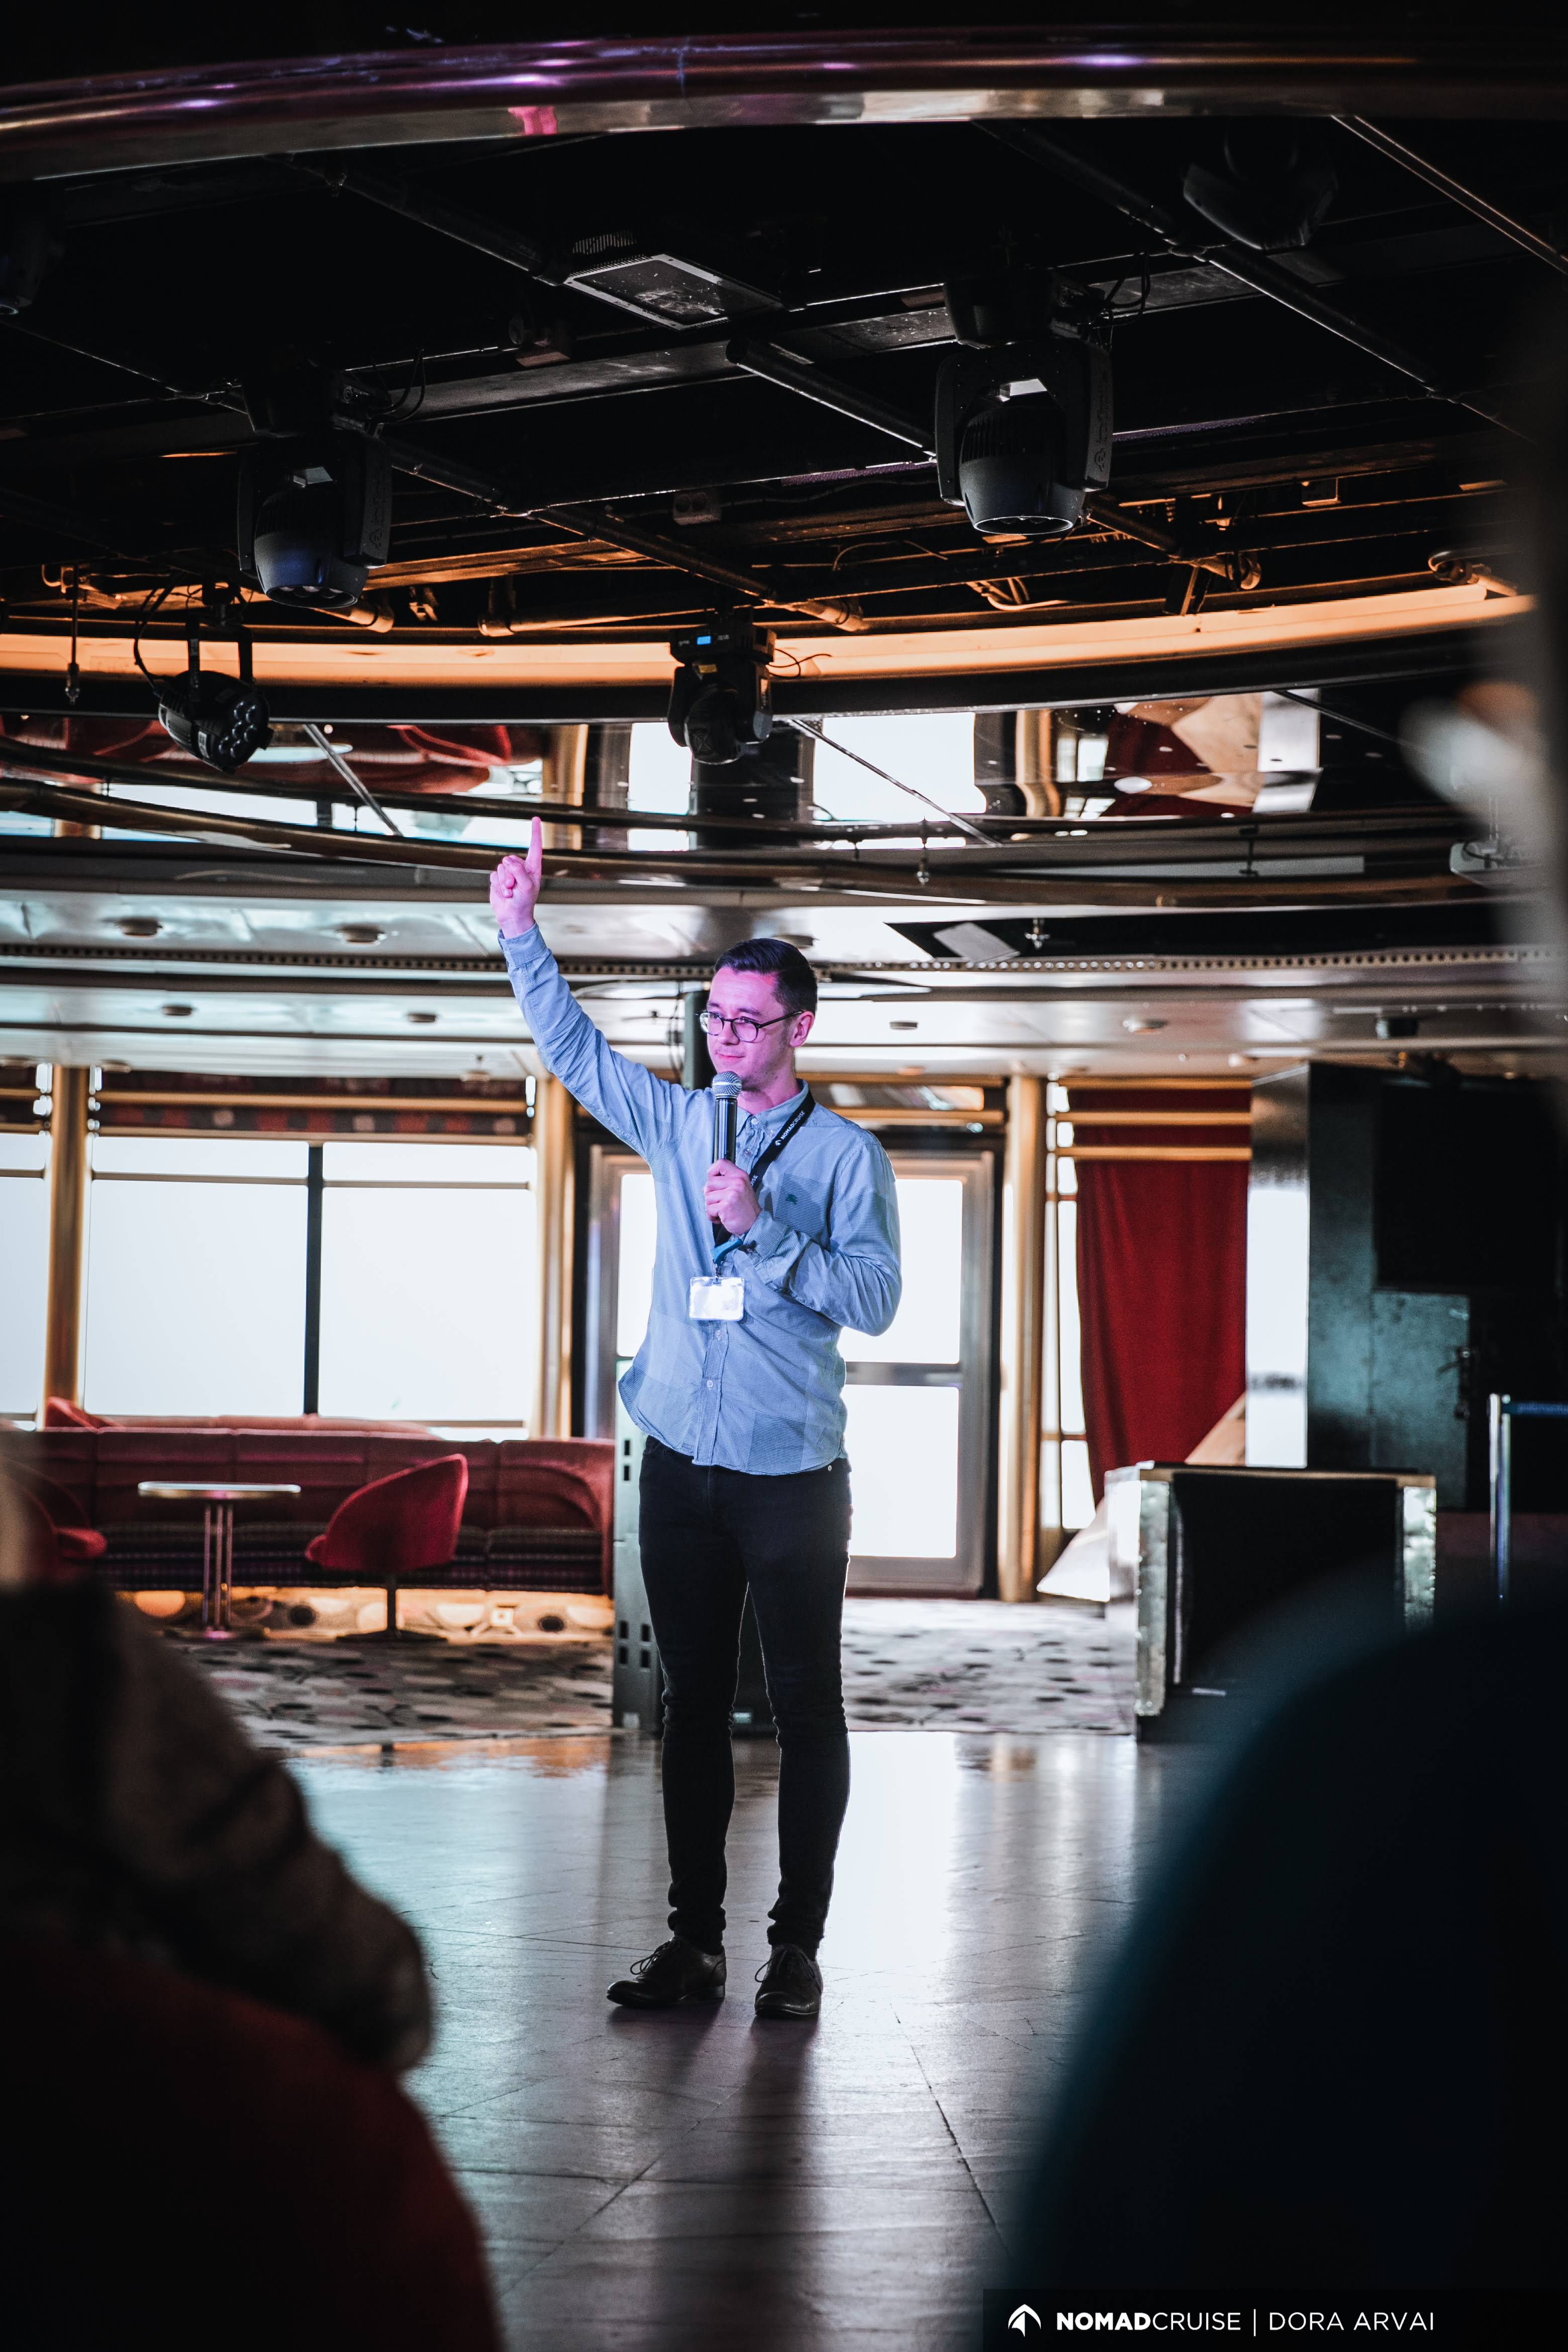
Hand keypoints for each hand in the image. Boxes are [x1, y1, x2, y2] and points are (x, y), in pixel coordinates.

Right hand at [490, 818, 542, 937]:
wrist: (512, 916)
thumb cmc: (524, 903)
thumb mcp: (527, 887)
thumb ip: (519, 871)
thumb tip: (507, 860)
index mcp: (532, 868)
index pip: (534, 847)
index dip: (535, 832)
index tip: (536, 818)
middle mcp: (521, 868)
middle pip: (511, 860)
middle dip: (510, 875)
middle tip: (515, 888)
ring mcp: (509, 873)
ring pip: (501, 867)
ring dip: (504, 882)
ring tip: (510, 892)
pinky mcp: (498, 878)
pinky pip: (494, 875)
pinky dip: (498, 885)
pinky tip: (504, 893)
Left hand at [705, 1159, 758, 1236]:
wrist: (755, 1223)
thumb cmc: (746, 1208)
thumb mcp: (741, 1187)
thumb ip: (726, 1181)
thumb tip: (707, 1183)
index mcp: (740, 1176)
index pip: (721, 1163)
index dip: (712, 1171)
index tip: (713, 1179)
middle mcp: (737, 1183)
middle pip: (709, 1182)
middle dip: (710, 1194)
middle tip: (719, 1201)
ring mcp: (732, 1194)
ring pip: (707, 1196)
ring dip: (711, 1206)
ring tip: (721, 1209)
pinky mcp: (726, 1206)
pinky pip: (709, 1209)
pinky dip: (711, 1215)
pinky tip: (720, 1216)